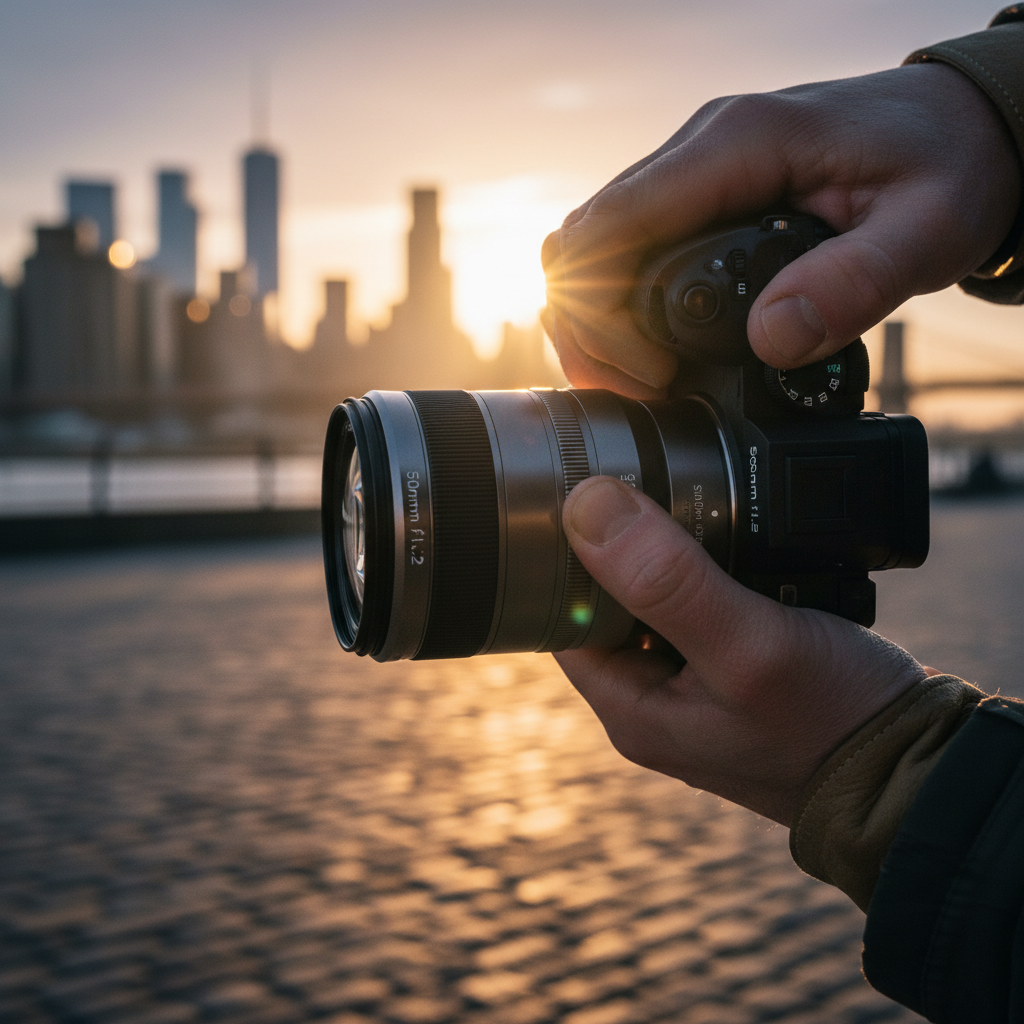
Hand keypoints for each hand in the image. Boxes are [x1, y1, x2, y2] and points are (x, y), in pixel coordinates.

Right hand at [542, 63, 1020, 397]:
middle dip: (591, 330)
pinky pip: (629, 257)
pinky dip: (623, 313)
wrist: (962, 130)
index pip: (613, 224)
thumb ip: (852, 284)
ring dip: (598, 325)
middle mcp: (699, 153)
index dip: (601, 309)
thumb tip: (771, 339)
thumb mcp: (926, 228)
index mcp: (738, 145)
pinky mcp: (697, 203)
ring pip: (595, 253)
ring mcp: (692, 177)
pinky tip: (655, 353)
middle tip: (647, 388)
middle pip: (583, 245)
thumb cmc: (948, 164)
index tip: (652, 372)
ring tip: (650, 381)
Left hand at [555, 477, 928, 825]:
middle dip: (618, 552)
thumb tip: (587, 506)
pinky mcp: (733, 671)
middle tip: (640, 491)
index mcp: (632, 707)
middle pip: (606, 606)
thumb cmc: (835, 723)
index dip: (565, 558)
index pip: (561, 618)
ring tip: (686, 512)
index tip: (582, 499)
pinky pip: (699, 610)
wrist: (914, 771)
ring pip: (654, 603)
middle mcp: (653, 701)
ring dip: (666, 559)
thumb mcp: (747, 643)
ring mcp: (694, 688)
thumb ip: (668, 581)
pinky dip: (709, 574)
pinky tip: (730, 545)